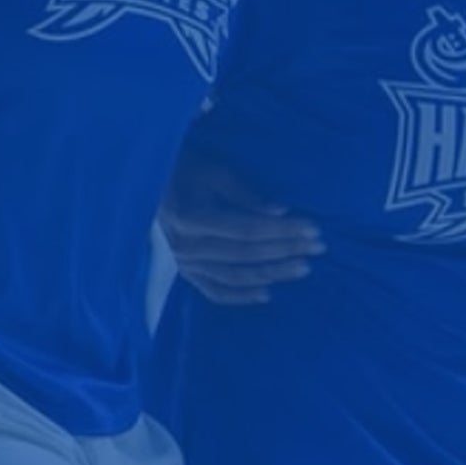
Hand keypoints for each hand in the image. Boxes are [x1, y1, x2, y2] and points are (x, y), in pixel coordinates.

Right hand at [162, 156, 318, 305]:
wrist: (146, 182)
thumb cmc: (181, 169)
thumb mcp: (212, 171)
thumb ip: (244, 194)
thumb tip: (280, 212)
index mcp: (189, 217)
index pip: (245, 230)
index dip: (281, 231)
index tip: (312, 228)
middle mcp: (184, 245)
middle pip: (244, 253)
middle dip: (284, 250)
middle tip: (318, 247)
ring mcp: (183, 262)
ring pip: (234, 274)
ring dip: (271, 273)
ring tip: (303, 268)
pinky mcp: (184, 270)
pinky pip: (213, 290)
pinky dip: (240, 295)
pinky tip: (267, 294)